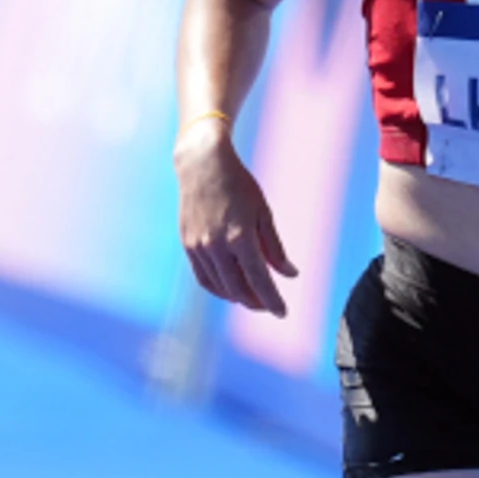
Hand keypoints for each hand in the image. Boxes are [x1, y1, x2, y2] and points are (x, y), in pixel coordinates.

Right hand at [176, 124, 298, 314]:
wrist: (202, 165)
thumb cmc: (239, 185)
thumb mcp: (264, 213)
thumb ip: (275, 247)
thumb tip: (290, 274)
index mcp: (240, 238)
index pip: (259, 280)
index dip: (272, 300)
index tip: (283, 312)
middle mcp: (216, 246)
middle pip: (238, 289)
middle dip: (256, 302)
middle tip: (270, 306)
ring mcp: (199, 247)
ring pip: (220, 287)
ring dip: (238, 298)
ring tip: (253, 298)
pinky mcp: (188, 245)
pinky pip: (204, 277)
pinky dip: (218, 288)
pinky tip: (231, 289)